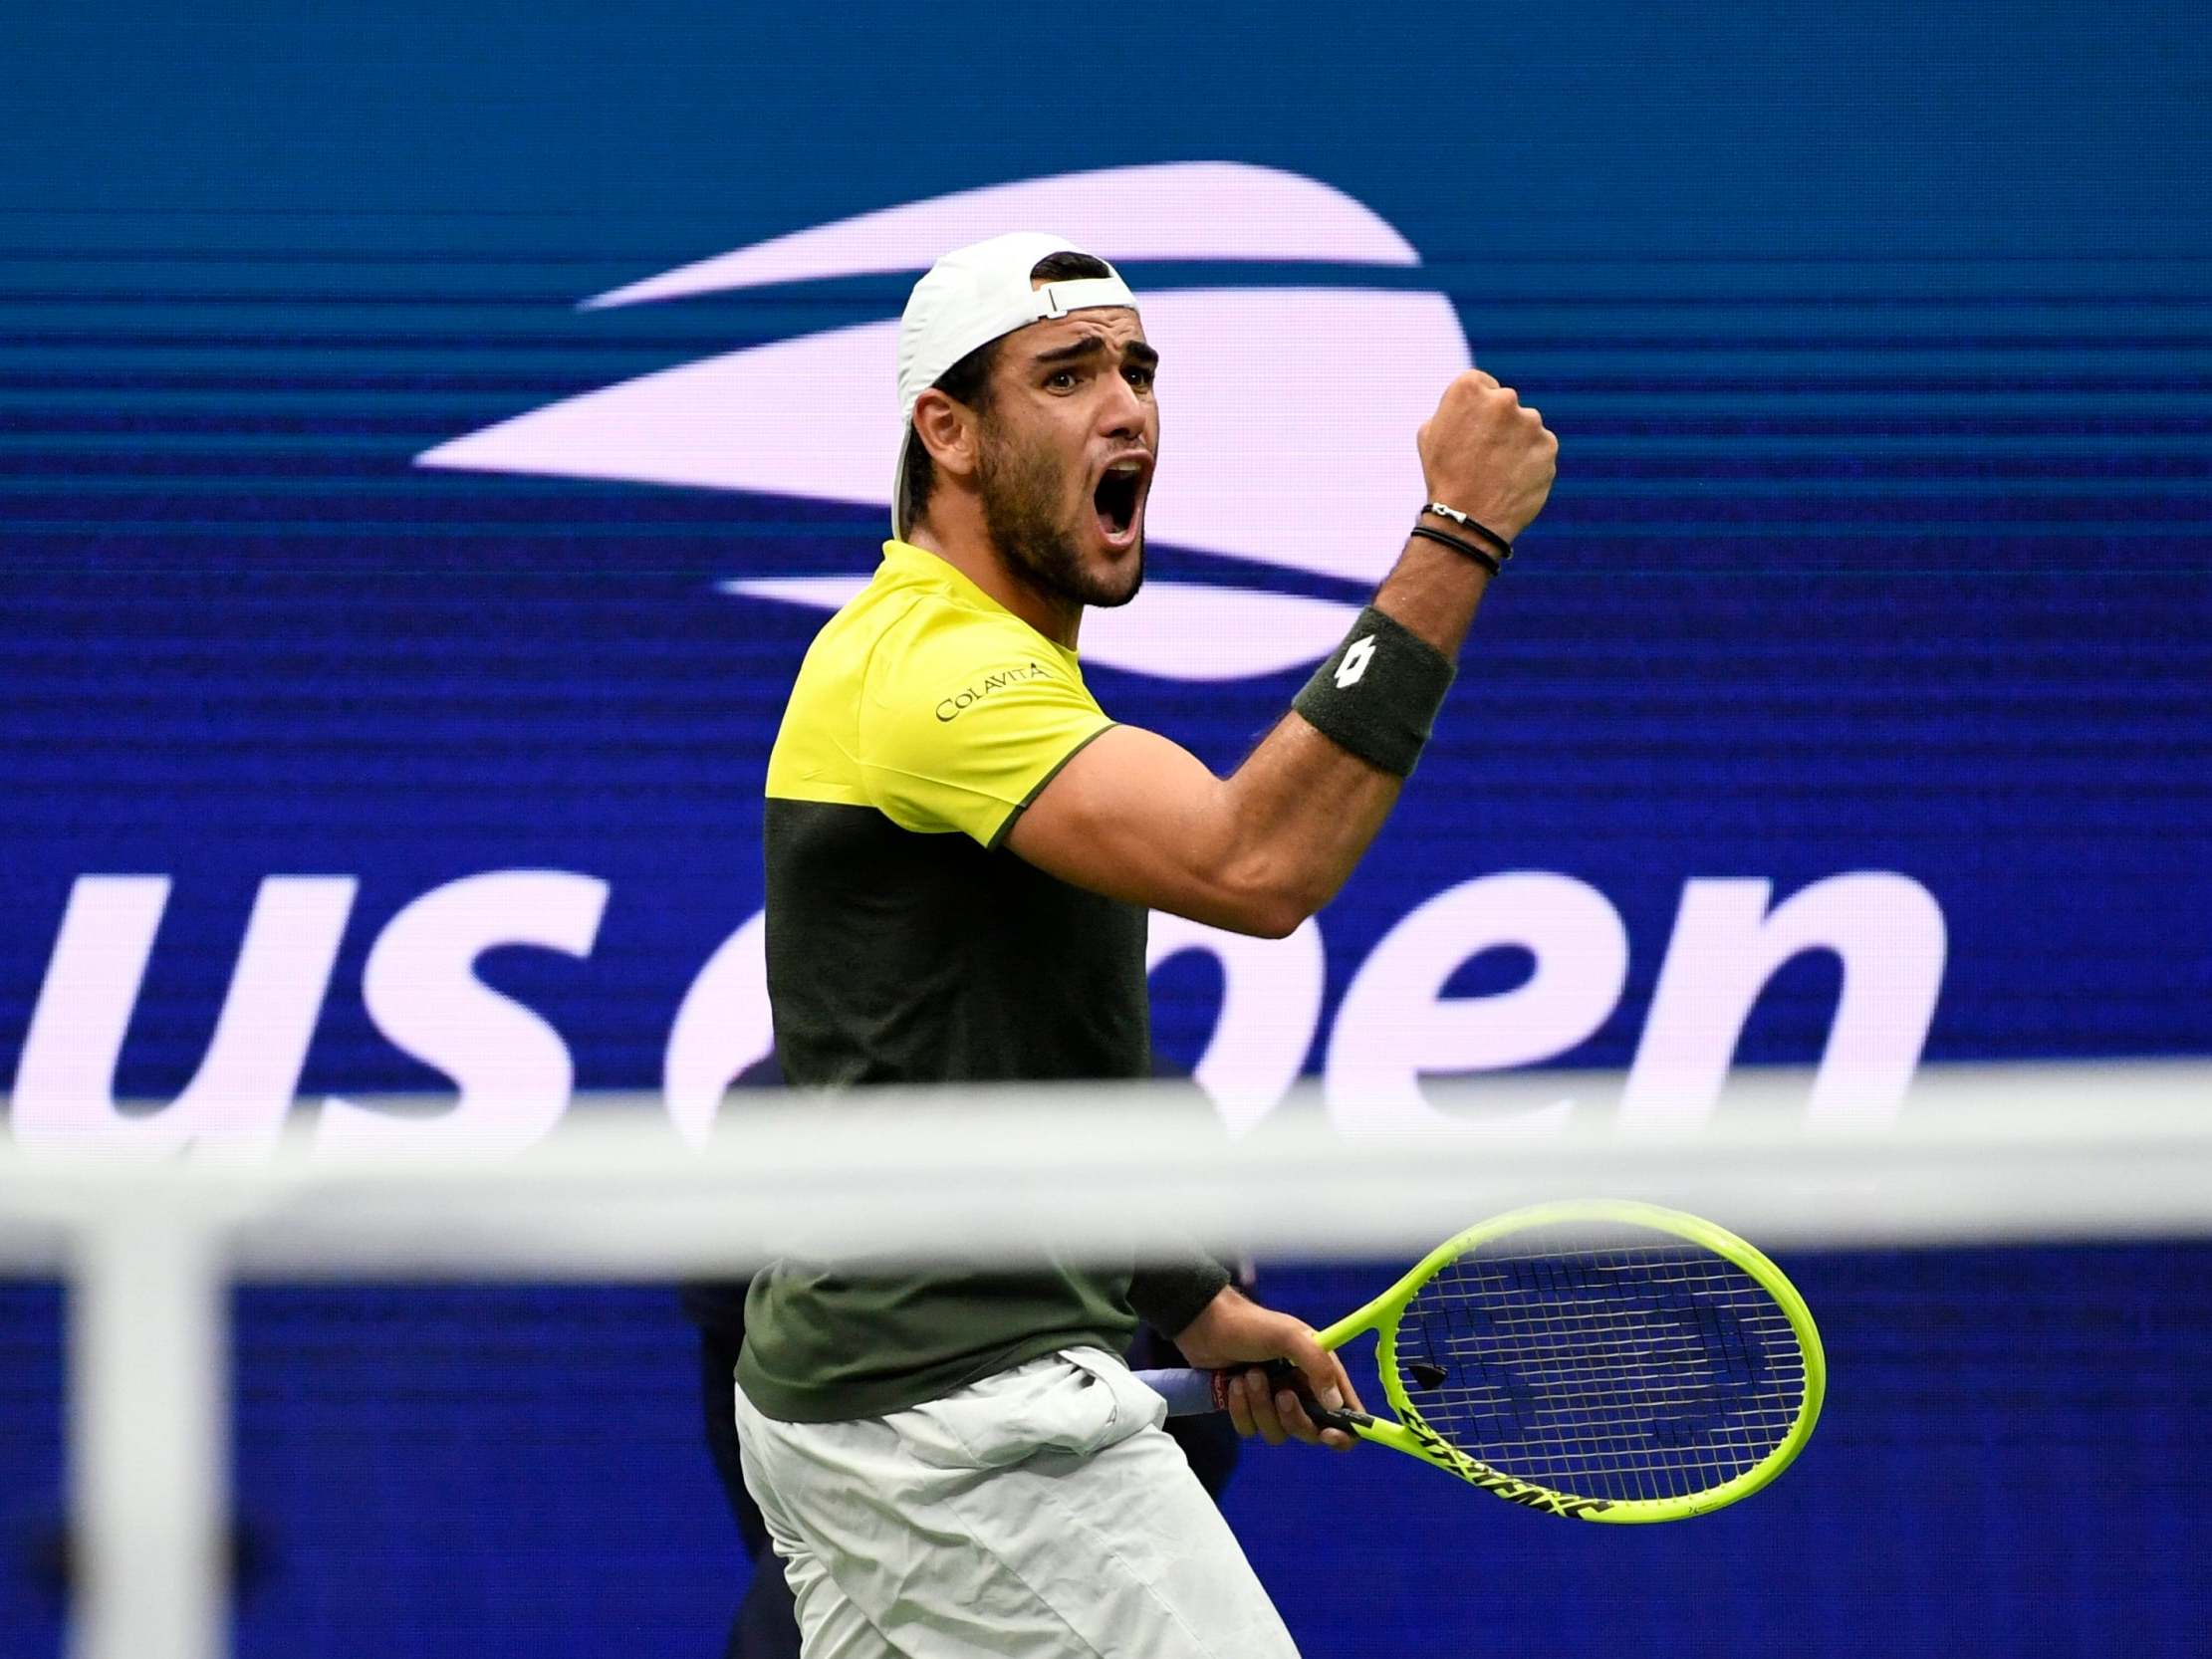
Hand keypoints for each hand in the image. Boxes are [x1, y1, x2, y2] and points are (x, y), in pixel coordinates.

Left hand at [1170, 1288, 1364, 1450]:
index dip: (1345, 1431)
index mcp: (1320, 1373)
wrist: (1206, 1323)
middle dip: (1294, 1418)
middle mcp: (1301, 1392)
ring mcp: (1273, 1403)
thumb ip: (1318, 1365)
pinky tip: (1232, 1385)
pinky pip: (1250, 1429)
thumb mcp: (1290, 1336)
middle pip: (1311, 1431)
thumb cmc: (1252, 1325)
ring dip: (1262, 1408)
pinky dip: (1241, 1411)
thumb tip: (1336, 1406)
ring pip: (1278, 1433)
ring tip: (1249, 1376)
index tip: (1328, 1434)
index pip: (1347, 1413)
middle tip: (1282, 1395)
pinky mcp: (1248, 1410)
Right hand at [1415, 368, 1557, 542]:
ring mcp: (1530, 422)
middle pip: (1506, 403)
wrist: (1467, 519)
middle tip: (1483, 454)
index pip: (1481, 384)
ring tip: (1497, 472)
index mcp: (1469, 388)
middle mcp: (1504, 398)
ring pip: (1526, 426)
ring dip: (1516, 442)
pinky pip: (1540, 448)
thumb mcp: (1431, 432)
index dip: (1475, 408)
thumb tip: (1474, 404)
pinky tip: (1512, 479)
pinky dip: (1530, 461)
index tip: (1470, 430)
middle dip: (1498, 423)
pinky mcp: (1549, 446)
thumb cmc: (1443, 475)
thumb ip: (1456, 408)